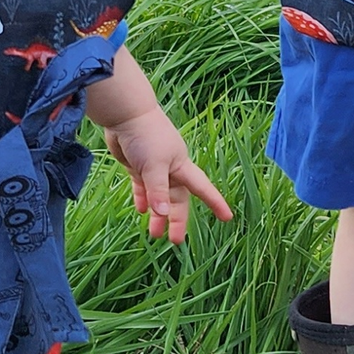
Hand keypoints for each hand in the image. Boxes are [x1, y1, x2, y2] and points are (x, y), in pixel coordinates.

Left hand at [100, 106, 233, 242]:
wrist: (125, 113)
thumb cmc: (146, 135)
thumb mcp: (154, 165)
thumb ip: (157, 189)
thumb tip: (161, 214)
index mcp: (182, 166)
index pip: (203, 189)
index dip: (215, 203)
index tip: (227, 218)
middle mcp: (171, 169)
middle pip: (178, 199)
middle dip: (176, 219)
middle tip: (174, 240)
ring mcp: (153, 168)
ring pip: (159, 196)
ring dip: (158, 215)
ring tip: (154, 234)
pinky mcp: (137, 165)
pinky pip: (143, 187)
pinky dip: (144, 199)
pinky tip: (142, 211)